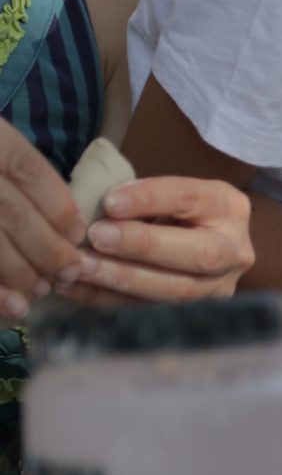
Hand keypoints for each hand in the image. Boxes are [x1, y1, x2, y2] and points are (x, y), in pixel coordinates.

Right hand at [0, 124, 84, 318]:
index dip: (59, 206)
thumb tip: (70, 228)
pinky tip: (11, 306)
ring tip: (39, 291)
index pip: (27, 168)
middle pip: (11, 211)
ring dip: (19, 272)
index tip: (78, 234)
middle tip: (68, 272)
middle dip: (47, 248)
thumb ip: (21, 178)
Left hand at [56, 177, 254, 305]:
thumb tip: (98, 210)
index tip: (111, 201)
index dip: (152, 199)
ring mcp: (219, 288)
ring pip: (177, 290)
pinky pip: (150, 310)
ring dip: (122, 278)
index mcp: (229, 208)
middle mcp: (235, 251)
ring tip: (79, 265)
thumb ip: (142, 199)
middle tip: (98, 236)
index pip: (193, 199)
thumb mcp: (168, 195)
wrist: (199, 245)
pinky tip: (75, 286)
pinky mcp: (194, 313)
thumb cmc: (173, 212)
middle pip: (200, 254)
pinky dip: (107, 299)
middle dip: (144, 246)